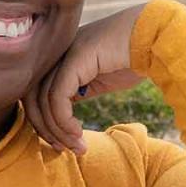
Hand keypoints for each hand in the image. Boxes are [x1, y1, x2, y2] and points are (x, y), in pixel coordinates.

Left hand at [24, 4, 147, 154]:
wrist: (154, 37)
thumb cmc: (132, 57)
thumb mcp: (98, 77)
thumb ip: (78, 89)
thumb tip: (63, 117)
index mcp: (58, 56)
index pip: (34, 93)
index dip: (41, 122)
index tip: (60, 144)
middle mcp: (56, 53)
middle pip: (31, 98)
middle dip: (44, 129)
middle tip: (62, 150)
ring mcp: (64, 53)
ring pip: (43, 101)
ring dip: (58, 131)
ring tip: (77, 146)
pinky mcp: (75, 58)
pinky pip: (58, 97)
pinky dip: (64, 121)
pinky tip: (79, 133)